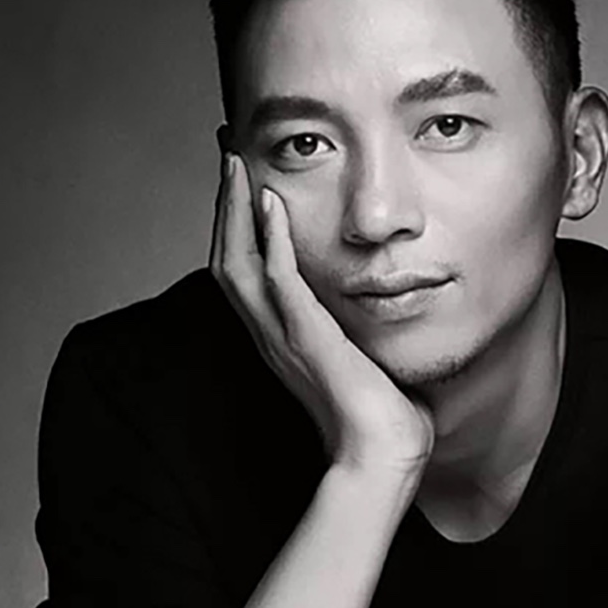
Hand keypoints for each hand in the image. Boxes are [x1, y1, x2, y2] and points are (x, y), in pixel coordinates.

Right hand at [209, 153, 433, 475]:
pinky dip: (271, 242)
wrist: (384, 455)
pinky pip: (280, 284)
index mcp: (281, 337)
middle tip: (226, 152)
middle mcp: (272, 335)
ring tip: (237, 166)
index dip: (234, 221)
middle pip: (226, 257)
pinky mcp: (308, 340)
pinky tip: (271, 204)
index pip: (242, 268)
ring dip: (235, 211)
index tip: (241, 176)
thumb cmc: (383, 414)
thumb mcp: (362, 355)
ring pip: (239, 264)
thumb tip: (381, 299)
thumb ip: (356, 326)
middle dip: (223, 203)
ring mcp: (285, 338)